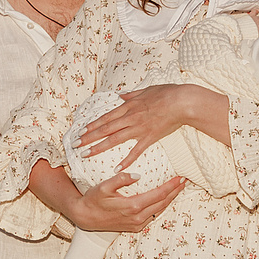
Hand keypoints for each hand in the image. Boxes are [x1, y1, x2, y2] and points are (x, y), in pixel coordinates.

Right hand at [32, 158, 183, 234]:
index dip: (171, 186)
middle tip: (184, 181)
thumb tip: (137, 175)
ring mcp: (137, 224)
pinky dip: (161, 206)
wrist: (85, 217)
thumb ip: (120, 179)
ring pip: (160, 210)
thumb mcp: (103, 187)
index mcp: (133, 206)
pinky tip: (164, 199)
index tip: (180, 178)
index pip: (159, 194)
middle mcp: (138, 217)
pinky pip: (153, 215)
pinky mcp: (135, 227)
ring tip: (178, 189)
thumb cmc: (93, 200)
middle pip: (163, 203)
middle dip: (175, 191)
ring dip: (170, 199)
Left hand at [76, 82, 229, 159]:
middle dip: (89, 137)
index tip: (81, 131)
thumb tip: (120, 94)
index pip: (106, 117)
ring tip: (86, 154)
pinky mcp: (150, 137)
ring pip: (115, 139)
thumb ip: (131, 94)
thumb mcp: (146, 90)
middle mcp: (130, 117)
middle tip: (76, 145)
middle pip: (105, 129)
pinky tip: (116, 168)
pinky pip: (135, 151)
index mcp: (129, 106)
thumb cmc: (166, 93)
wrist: (182, 101)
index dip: (92, 125)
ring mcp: (139, 128)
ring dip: (99, 147)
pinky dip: (126, 160)